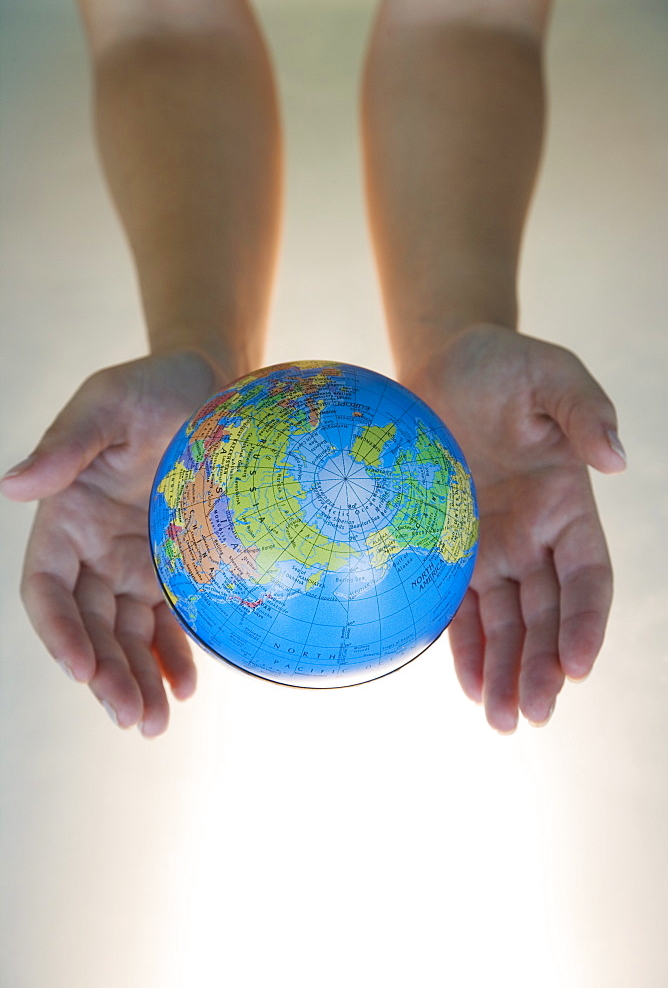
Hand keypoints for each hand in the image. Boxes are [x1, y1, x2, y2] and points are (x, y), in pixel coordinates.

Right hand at [1, 350, 228, 736]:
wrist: (215, 386)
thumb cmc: (155, 387)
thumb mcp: (106, 405)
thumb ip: (65, 447)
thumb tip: (11, 486)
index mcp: (65, 517)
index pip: (46, 591)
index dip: (58, 633)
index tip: (81, 669)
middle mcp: (96, 550)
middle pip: (90, 626)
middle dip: (106, 676)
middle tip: (132, 718)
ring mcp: (137, 563)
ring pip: (128, 635)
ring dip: (139, 679)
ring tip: (156, 721)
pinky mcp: (178, 567)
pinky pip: (171, 620)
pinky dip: (176, 654)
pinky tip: (187, 683)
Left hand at [401, 324, 625, 732]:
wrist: (440, 364)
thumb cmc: (500, 365)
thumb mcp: (551, 376)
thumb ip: (586, 413)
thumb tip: (617, 461)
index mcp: (566, 506)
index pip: (588, 579)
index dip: (587, 624)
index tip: (579, 667)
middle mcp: (532, 537)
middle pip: (546, 616)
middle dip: (543, 667)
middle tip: (532, 716)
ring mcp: (490, 549)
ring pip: (506, 625)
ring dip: (507, 673)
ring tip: (503, 721)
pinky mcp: (448, 550)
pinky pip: (460, 609)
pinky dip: (465, 649)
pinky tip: (471, 687)